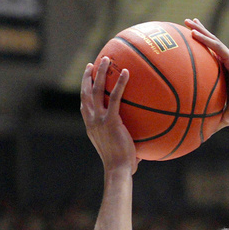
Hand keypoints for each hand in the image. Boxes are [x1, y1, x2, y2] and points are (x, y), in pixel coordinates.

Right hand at [80, 57, 138, 173]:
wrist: (118, 170)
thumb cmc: (122, 166)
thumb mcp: (121, 152)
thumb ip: (129, 145)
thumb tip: (144, 150)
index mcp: (91, 126)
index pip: (84, 105)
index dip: (84, 91)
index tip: (87, 79)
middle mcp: (91, 120)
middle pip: (86, 93)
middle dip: (88, 77)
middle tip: (92, 64)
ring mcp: (99, 119)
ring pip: (96, 90)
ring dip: (100, 73)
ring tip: (106, 59)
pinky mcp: (110, 120)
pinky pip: (115, 97)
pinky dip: (120, 84)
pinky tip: (126, 73)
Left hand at [185, 18, 228, 129]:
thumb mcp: (222, 114)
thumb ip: (210, 119)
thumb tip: (197, 133)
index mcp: (225, 72)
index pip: (211, 55)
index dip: (201, 45)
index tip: (189, 38)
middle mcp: (228, 63)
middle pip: (211, 43)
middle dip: (199, 31)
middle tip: (187, 22)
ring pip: (213, 41)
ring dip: (200, 30)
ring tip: (189, 21)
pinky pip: (217, 47)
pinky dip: (206, 39)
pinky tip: (194, 33)